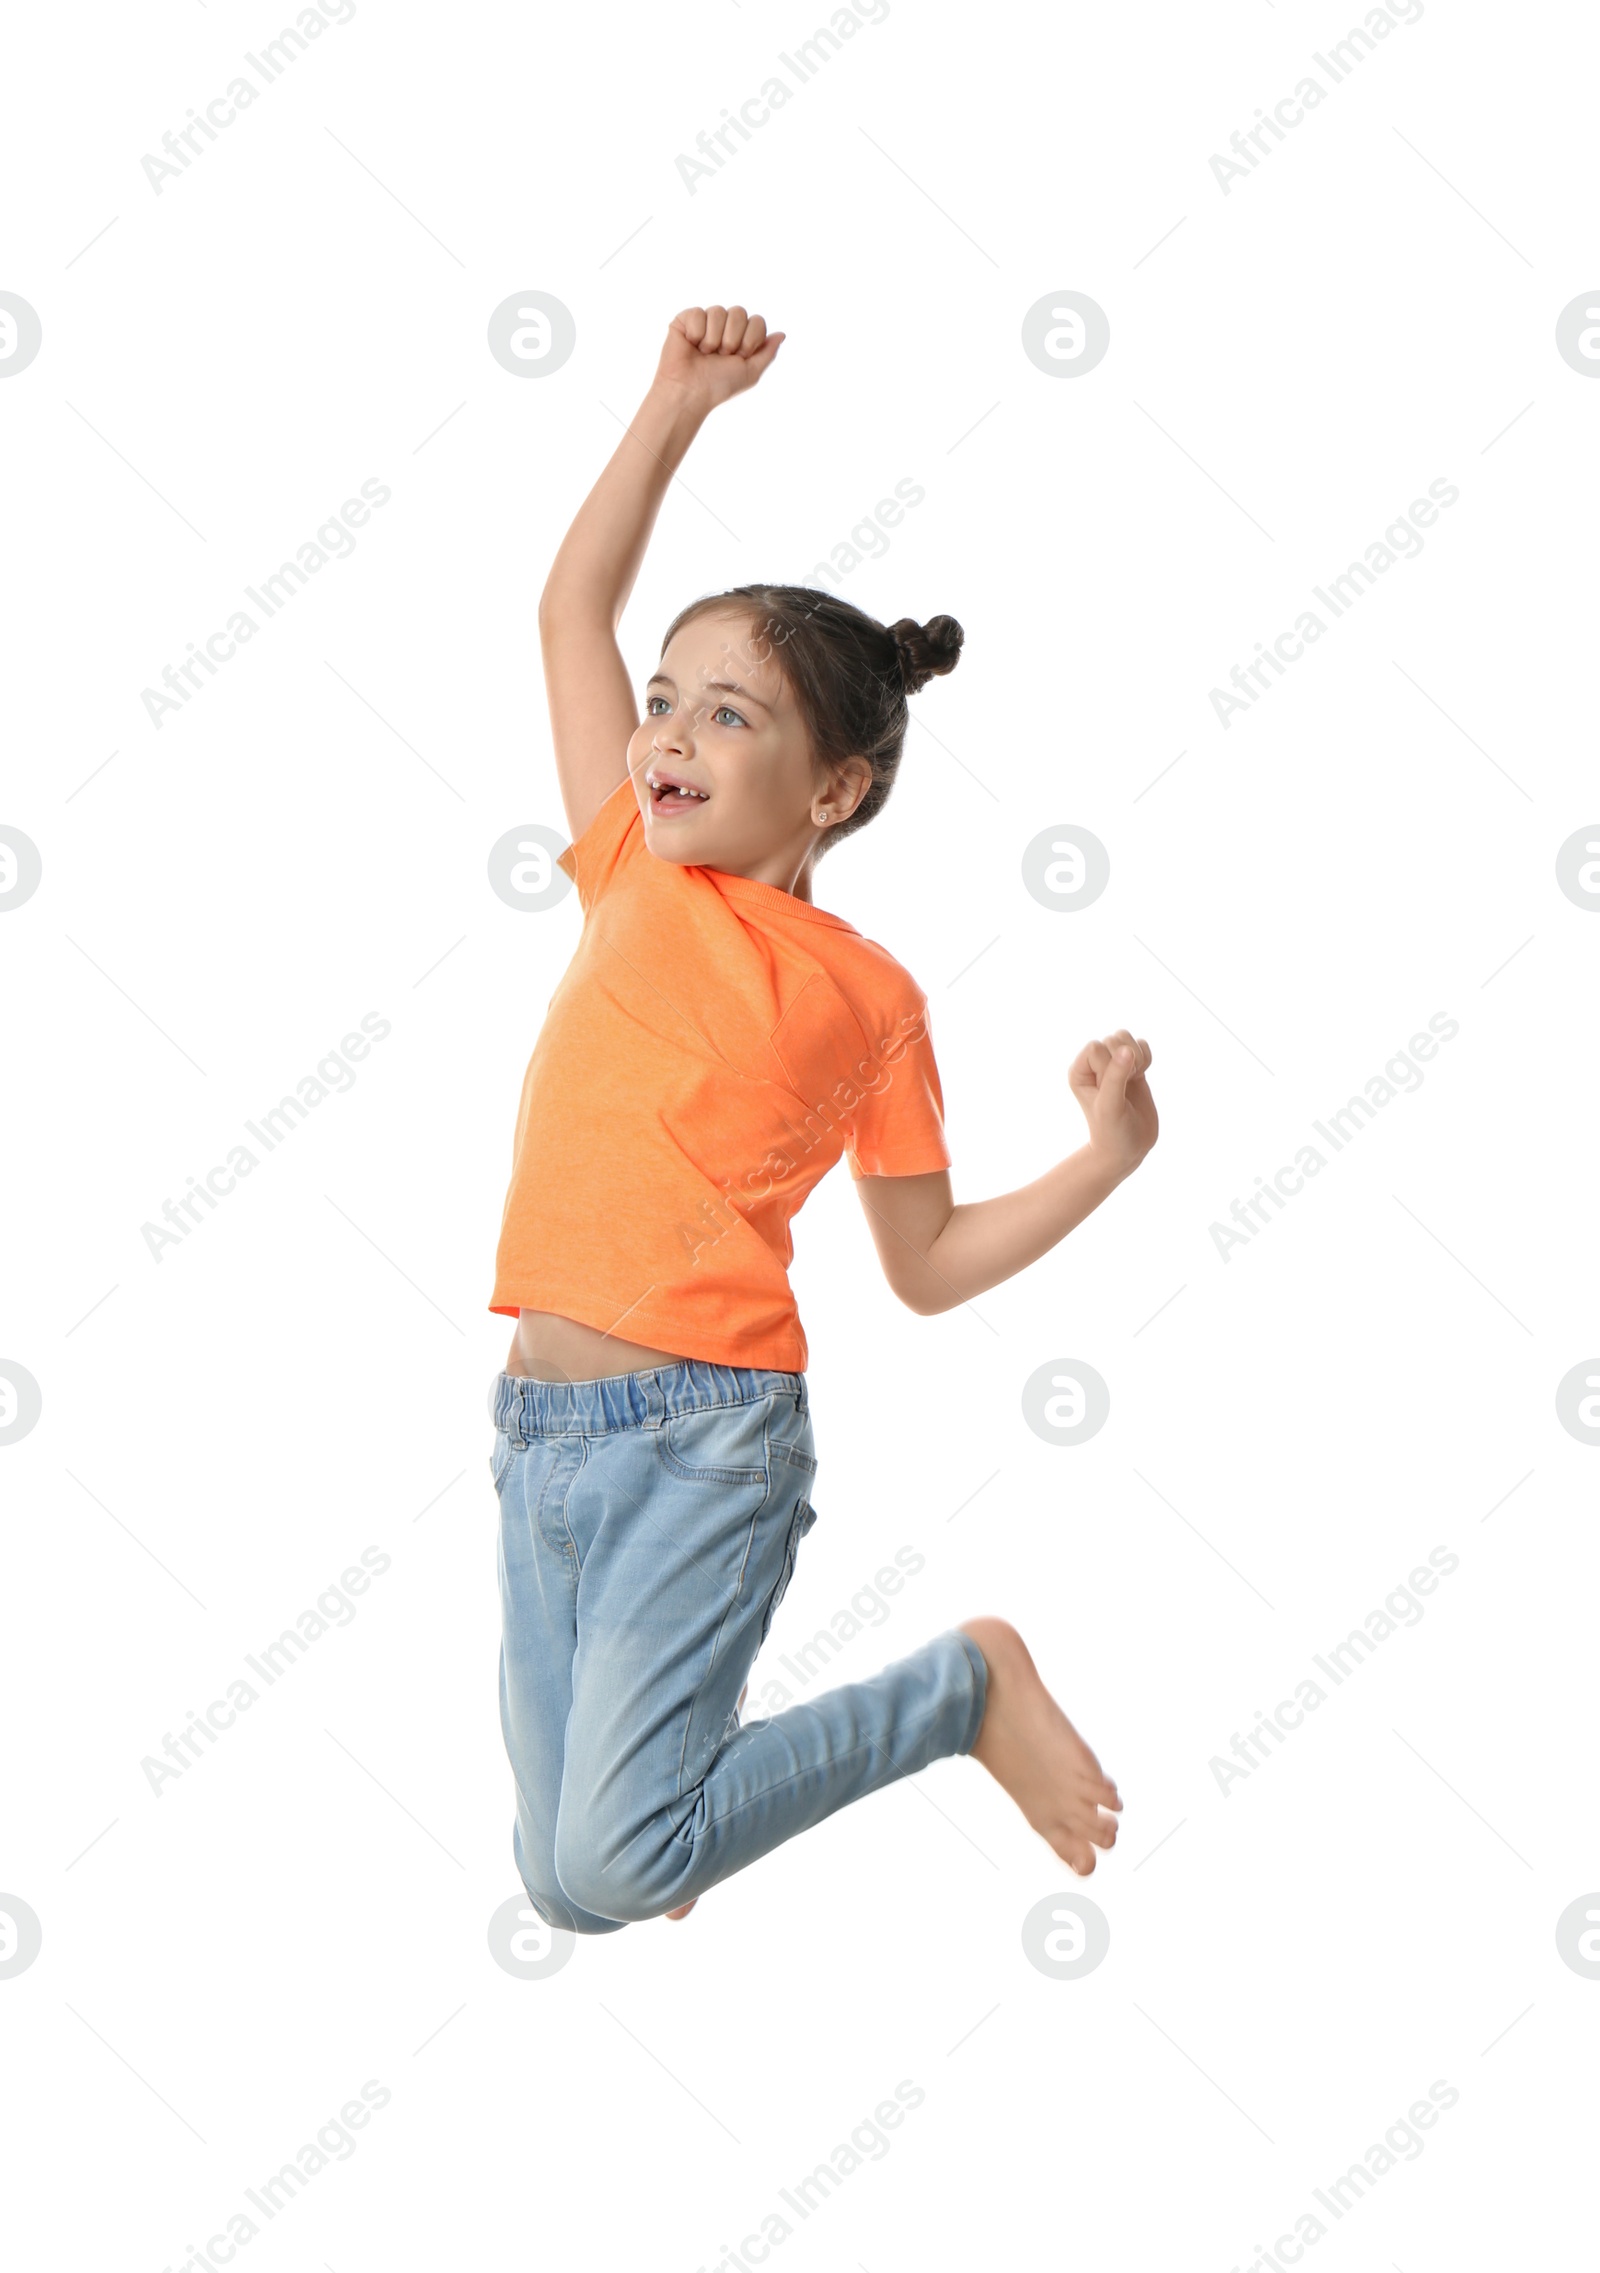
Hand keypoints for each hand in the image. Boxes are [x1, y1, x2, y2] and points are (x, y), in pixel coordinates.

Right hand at [653, 304, 783, 414]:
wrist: (690, 392)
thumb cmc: (719, 385)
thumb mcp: (751, 372)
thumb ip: (768, 353)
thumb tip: (782, 334)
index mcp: (741, 336)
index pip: (757, 321)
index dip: (750, 339)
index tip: (739, 356)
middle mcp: (724, 326)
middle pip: (739, 312)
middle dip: (732, 338)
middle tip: (721, 355)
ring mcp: (706, 321)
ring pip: (718, 311)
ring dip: (713, 339)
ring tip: (705, 353)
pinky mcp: (685, 320)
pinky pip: (698, 313)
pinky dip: (696, 333)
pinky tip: (691, 345)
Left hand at [1069, 1030, 1157, 1178]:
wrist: (1128, 1149)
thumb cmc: (1111, 1132)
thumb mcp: (1111, 1106)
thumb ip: (1116, 1077)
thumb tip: (1127, 1049)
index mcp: (1079, 1071)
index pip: (1096, 1047)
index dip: (1109, 1065)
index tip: (1112, 1089)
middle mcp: (1094, 1066)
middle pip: (1113, 1039)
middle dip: (1126, 1060)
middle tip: (1126, 1086)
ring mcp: (1114, 1065)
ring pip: (1126, 1038)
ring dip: (1137, 1056)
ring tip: (1134, 1079)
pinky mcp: (1132, 1068)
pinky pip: (1142, 1046)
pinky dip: (1147, 1058)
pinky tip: (1142, 1077)